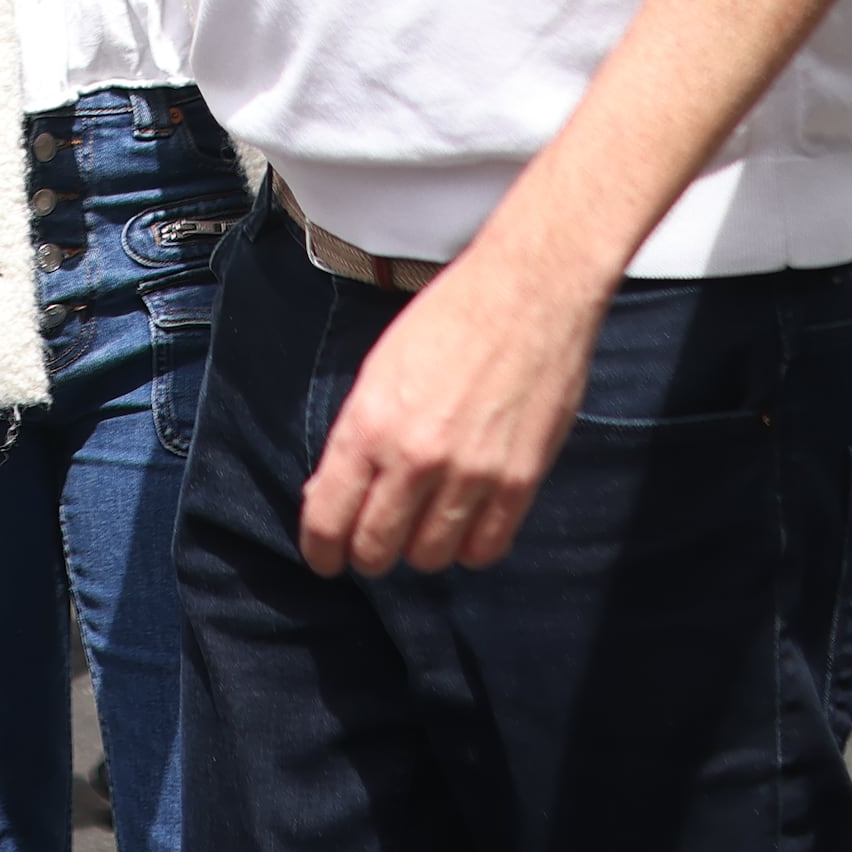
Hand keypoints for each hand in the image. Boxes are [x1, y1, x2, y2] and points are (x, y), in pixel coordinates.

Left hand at [300, 240, 604, 576]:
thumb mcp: (379, 369)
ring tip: (421, 524)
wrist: (529, 293)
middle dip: (367, 553)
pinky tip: (464, 523)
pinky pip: (485, 549)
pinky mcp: (520, 481)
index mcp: (370, 424)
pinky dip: (469, 546)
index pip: (329, 517)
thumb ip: (356, 436)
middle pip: (377, 549)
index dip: (322, 549)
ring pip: (430, 558)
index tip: (325, 558)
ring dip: (419, 550)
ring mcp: (471, 473)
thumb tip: (330, 492)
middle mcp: (416, 457)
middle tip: (371, 543)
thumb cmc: (448, 321)